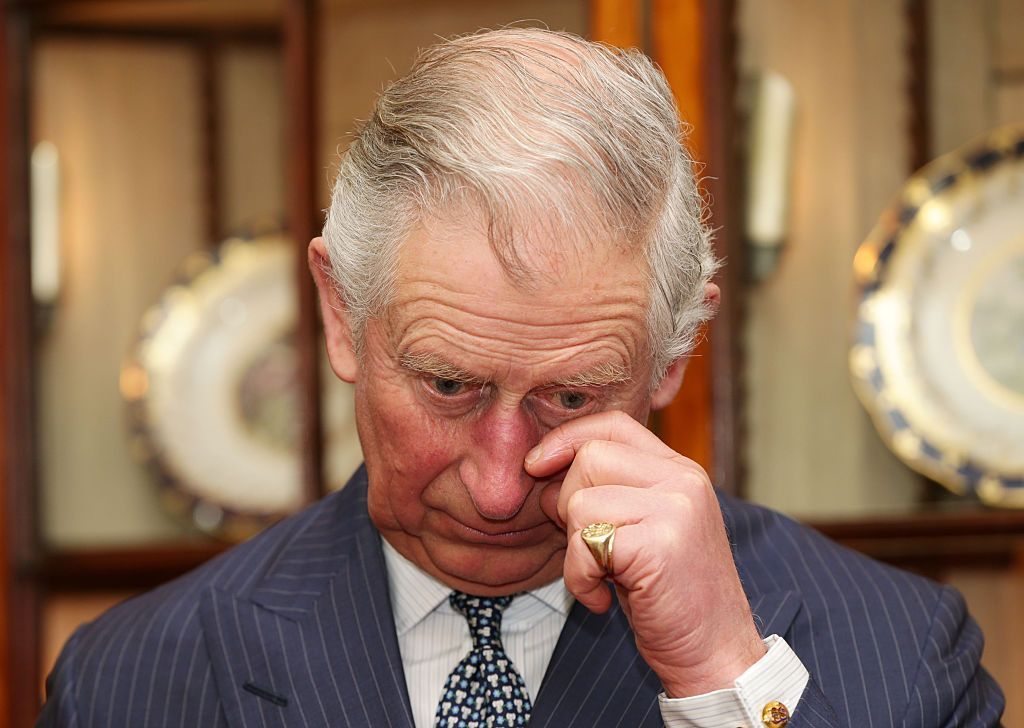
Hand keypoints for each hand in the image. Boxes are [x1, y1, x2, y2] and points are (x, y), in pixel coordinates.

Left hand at [525, 411, 765, 697]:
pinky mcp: (661, 543)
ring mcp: (676, 509)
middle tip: (589, 550)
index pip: (612, 425)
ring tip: (601, 578)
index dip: (567, 439)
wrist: (716, 657)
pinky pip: (585, 542)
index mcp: (681, 471)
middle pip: (589, 458)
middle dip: (567, 505)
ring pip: (581, 500)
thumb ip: (611, 490)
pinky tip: (603, 599)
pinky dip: (579, 578)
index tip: (536, 465)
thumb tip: (541, 466)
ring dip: (575, 549)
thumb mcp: (644, 529)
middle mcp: (684, 480)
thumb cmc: (669, 599)